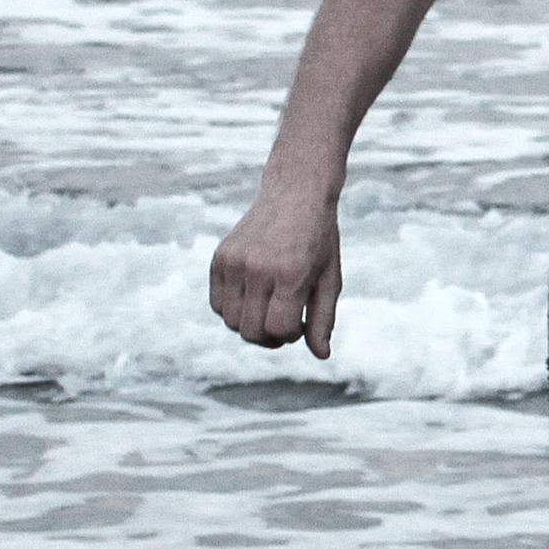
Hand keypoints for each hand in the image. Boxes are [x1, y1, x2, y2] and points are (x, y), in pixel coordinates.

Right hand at [210, 181, 344, 357]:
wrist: (296, 193)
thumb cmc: (319, 239)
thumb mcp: (330, 278)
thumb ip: (324, 318)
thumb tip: (322, 355)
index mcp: (290, 274)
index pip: (280, 329)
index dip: (292, 335)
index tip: (301, 324)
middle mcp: (258, 268)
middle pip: (252, 331)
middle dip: (270, 336)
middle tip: (286, 322)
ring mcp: (234, 262)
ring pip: (231, 322)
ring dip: (250, 325)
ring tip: (270, 308)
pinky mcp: (219, 258)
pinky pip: (217, 304)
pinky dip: (232, 310)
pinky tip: (253, 297)